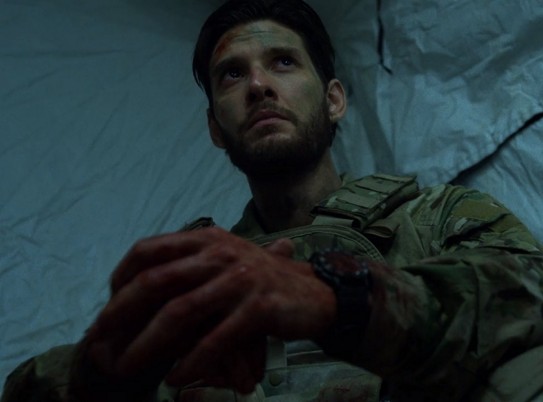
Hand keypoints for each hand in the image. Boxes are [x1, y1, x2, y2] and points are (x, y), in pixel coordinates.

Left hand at [82, 227, 336, 393]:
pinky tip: (176, 377)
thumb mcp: (225, 262)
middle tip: (98, 341)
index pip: (148, 250)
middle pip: (156, 280)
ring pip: (180, 312)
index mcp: (207, 239)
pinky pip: (215, 339)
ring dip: (146, 343)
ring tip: (125, 367)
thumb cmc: (263, 282)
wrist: (317, 294)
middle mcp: (221, 254)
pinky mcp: (259, 308)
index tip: (107, 306)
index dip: (119, 278)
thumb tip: (134, 293)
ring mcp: (240, 280)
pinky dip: (191, 361)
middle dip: (119, 313)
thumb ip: (188, 269)